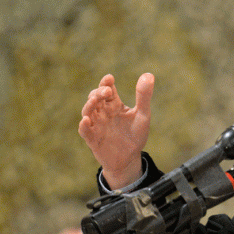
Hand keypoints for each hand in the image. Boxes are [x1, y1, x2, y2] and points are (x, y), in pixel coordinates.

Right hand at [79, 73, 153, 188]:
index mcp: (114, 105)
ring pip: (87, 111)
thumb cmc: (135, 135)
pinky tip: (86, 121)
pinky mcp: (93, 139)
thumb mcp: (143, 115)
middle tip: (107, 91)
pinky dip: (84, 126)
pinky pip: (85, 131)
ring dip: (90, 104)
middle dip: (99, 93)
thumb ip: (144, 96)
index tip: (110, 78)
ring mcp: (96, 125)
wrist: (130, 158)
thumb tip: (149, 74)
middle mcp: (103, 113)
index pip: (107, 90)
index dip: (106, 83)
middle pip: (95, 98)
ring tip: (96, 100)